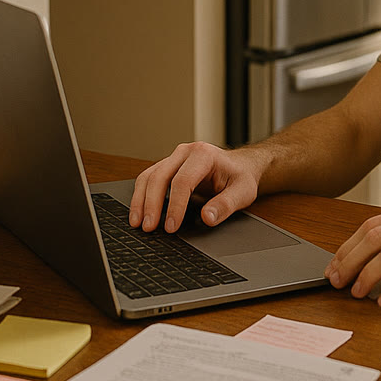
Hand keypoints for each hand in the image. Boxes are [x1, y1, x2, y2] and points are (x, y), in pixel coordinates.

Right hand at [129, 142, 264, 232]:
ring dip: (140, 200)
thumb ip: (226, 205)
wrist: (239, 166)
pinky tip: (139, 213)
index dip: (175, 206)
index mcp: (204, 155)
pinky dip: (141, 196)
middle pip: (160, 176)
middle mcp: (185, 152)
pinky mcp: (167, 167)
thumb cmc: (240, 177)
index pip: (183, 181)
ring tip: (137, 223)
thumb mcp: (243, 192)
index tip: (171, 227)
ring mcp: (174, 158)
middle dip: (151, 204)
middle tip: (148, 227)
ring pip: (149, 176)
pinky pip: (148, 179)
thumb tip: (207, 218)